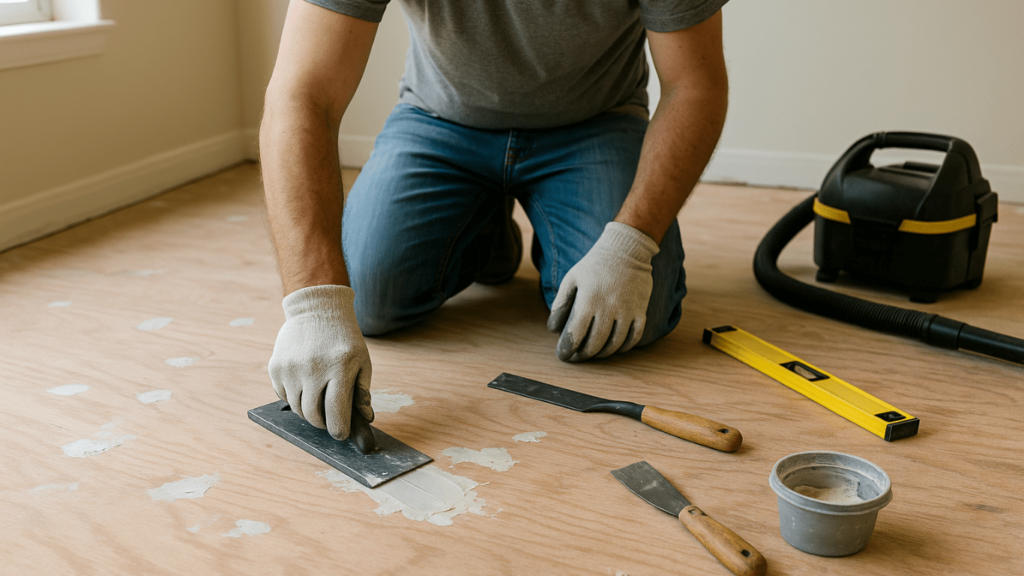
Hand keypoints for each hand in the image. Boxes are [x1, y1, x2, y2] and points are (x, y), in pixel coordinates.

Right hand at [269, 285, 373, 439]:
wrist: (317, 310)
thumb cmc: (344, 339)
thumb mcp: (362, 361)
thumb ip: (363, 392)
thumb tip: (366, 419)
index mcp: (339, 368)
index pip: (336, 413)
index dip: (338, 430)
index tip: (340, 435)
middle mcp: (312, 369)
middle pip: (313, 415)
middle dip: (322, 423)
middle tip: (329, 420)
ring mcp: (291, 368)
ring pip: (296, 408)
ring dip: (308, 410)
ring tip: (318, 397)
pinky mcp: (276, 366)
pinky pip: (283, 395)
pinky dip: (294, 396)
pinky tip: (304, 383)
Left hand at [547, 222, 659, 361]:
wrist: (626, 249)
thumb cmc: (594, 265)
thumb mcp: (571, 279)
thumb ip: (560, 304)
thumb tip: (554, 329)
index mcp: (588, 300)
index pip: (575, 334)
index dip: (567, 349)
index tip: (563, 355)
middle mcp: (608, 308)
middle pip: (595, 343)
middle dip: (583, 355)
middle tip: (576, 357)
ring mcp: (627, 311)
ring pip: (614, 344)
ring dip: (602, 354)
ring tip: (593, 354)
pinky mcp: (640, 310)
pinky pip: (634, 338)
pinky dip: (624, 348)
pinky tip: (615, 348)